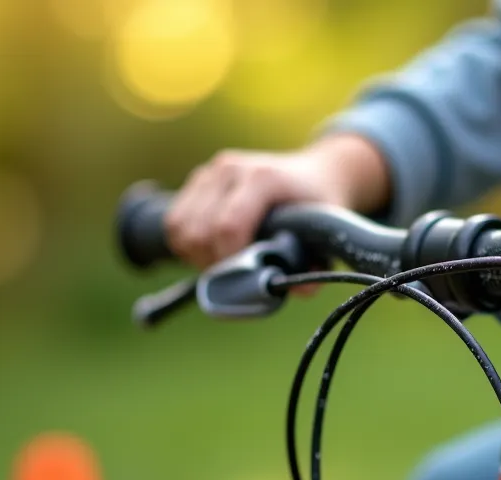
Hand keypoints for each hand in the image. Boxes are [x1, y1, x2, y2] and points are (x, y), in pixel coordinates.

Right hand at [165, 134, 387, 276]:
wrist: (315, 172)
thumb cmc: (318, 206)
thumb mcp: (326, 235)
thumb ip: (312, 267)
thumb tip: (290, 290)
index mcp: (262, 178)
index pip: (227, 227)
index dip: (228, 261)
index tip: (242, 278)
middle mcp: (231, 168)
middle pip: (197, 230)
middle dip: (210, 263)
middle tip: (231, 275)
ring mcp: (211, 171)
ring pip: (179, 225)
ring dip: (194, 255)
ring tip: (220, 263)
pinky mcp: (199, 178)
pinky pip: (174, 219)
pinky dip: (185, 243)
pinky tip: (208, 249)